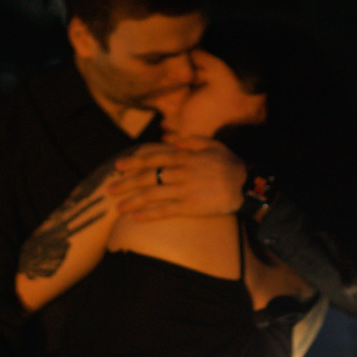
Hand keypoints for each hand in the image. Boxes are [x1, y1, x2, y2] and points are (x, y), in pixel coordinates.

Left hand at [107, 136, 245, 221]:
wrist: (247, 186)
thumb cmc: (229, 164)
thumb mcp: (212, 144)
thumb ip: (190, 140)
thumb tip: (170, 139)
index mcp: (184, 156)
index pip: (153, 158)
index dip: (133, 162)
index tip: (118, 166)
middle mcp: (181, 172)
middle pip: (148, 177)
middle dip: (126, 183)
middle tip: (109, 189)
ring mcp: (184, 190)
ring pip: (152, 195)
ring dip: (132, 200)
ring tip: (117, 207)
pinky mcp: (190, 207)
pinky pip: (165, 211)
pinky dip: (148, 214)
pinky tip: (135, 218)